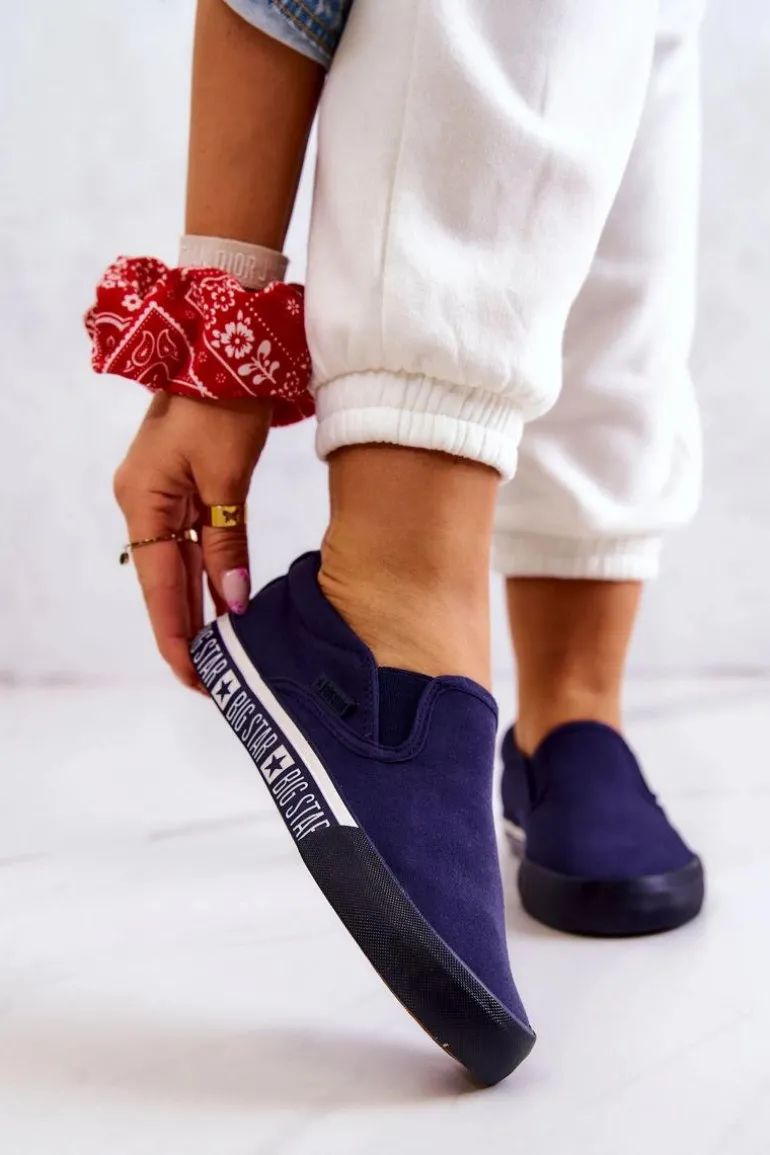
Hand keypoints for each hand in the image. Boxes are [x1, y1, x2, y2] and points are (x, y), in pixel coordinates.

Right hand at [114, 392, 270, 687]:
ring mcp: (162, 495)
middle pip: (163, 581)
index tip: (191, 676)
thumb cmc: (223, 405)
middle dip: (184, 630)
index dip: (175, 633)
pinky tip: (222, 605)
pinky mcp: (184, 487)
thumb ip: (227, 543)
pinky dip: (208, 574)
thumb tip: (231, 603)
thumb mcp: (227, 479)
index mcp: (144, 501)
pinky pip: (194, 543)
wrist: (225, 350)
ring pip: (179, 565)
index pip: (157, 585)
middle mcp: (144, 503)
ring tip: (216, 653)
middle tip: (208, 679)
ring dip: (196, 607)